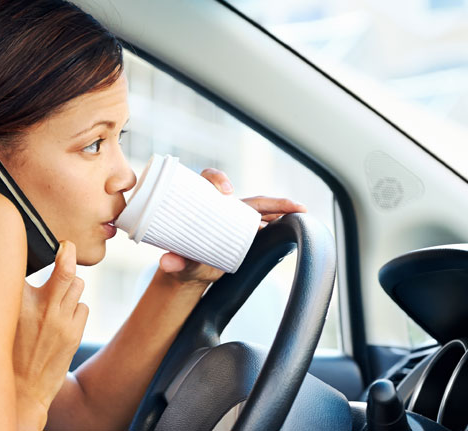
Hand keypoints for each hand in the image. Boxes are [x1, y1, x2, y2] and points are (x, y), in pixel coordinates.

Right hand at [13, 241, 87, 429]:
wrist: (19, 391)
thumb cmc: (5, 352)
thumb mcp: (1, 318)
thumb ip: (11, 293)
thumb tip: (15, 266)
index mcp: (16, 302)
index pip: (27, 264)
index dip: (34, 250)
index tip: (35, 243)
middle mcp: (41, 308)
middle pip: (66, 267)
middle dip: (68, 251)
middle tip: (67, 246)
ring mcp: (60, 321)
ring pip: (78, 284)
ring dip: (71, 284)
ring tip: (60, 292)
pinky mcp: (74, 334)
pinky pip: (83, 306)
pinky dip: (75, 307)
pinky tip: (64, 316)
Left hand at [158, 168, 306, 285]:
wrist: (190, 272)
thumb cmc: (182, 262)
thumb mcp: (179, 264)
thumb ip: (175, 262)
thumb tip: (167, 262)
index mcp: (202, 205)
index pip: (209, 180)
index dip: (218, 180)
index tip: (226, 192)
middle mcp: (223, 208)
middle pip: (248, 197)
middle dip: (271, 200)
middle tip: (287, 206)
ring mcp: (238, 220)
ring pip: (263, 209)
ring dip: (283, 209)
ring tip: (300, 211)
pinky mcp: (248, 232)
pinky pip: (267, 222)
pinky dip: (282, 220)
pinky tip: (298, 220)